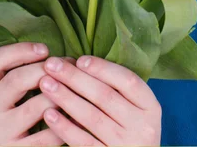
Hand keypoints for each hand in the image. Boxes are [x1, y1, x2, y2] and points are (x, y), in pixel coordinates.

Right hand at [0, 41, 74, 145]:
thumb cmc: (0, 122)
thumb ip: (11, 76)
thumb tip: (50, 54)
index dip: (20, 50)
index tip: (44, 48)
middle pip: (17, 80)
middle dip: (46, 69)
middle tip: (66, 66)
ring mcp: (0, 134)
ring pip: (35, 107)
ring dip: (60, 94)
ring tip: (74, 86)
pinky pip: (46, 136)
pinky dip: (65, 123)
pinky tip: (76, 114)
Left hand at [39, 55, 161, 145]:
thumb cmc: (129, 129)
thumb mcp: (135, 109)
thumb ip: (117, 90)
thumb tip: (81, 64)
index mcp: (150, 107)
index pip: (127, 80)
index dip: (102, 68)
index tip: (79, 59)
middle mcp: (142, 127)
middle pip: (105, 96)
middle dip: (75, 78)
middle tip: (51, 64)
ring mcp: (126, 146)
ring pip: (92, 117)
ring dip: (65, 98)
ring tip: (45, 84)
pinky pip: (83, 142)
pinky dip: (65, 127)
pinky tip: (49, 114)